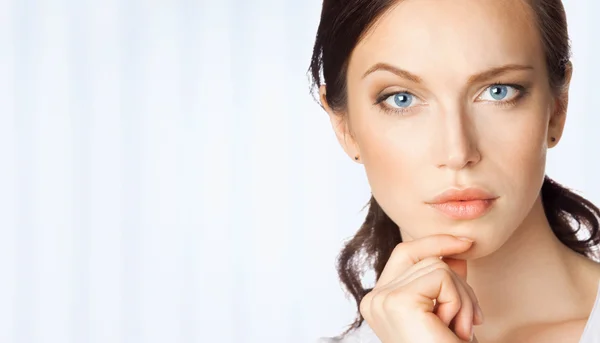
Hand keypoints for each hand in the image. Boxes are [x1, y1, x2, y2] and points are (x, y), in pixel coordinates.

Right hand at [359, 234, 483, 342]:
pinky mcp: (396, 302)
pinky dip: (459, 302)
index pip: (406, 253)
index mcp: (380, 302)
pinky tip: (454, 329)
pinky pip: (442, 277)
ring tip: (458, 330)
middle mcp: (374, 299)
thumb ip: (446, 280)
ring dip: (462, 299)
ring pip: (438, 266)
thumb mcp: (449, 311)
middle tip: (469, 321)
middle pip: (424, 257)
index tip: (466, 243)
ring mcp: (382, 300)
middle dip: (458, 284)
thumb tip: (455, 249)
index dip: (435, 243)